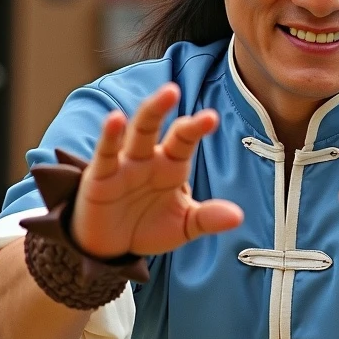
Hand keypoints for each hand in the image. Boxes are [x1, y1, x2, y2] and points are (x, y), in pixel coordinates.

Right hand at [70, 84, 242, 257]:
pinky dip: (109, 136)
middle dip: (163, 107)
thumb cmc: (150, 227)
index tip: (211, 117)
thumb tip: (238, 216)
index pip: (185, 139)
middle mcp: (148, 158)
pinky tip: (114, 119)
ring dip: (146, 113)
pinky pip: (106, 153)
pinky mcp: (100, 177)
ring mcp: (124, 164)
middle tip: (174, 90)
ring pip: (135, 132)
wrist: (113, 248)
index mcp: (172, 165)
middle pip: (156, 125)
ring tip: (156, 96)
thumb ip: (208, 218)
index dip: (196, 127)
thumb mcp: (183, 225)